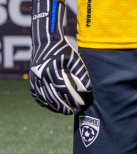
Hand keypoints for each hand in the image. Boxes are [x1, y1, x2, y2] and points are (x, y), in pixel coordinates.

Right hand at [27, 0, 90, 114]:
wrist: (45, 41)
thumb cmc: (63, 50)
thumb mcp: (75, 59)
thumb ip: (81, 73)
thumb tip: (88, 88)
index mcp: (52, 70)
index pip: (63, 89)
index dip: (71, 99)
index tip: (80, 105)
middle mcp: (41, 75)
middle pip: (51, 96)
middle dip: (62, 106)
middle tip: (71, 112)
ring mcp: (34, 77)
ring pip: (42, 97)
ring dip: (52, 106)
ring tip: (62, 111)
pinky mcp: (32, 78)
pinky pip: (35, 93)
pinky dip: (42, 101)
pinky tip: (49, 106)